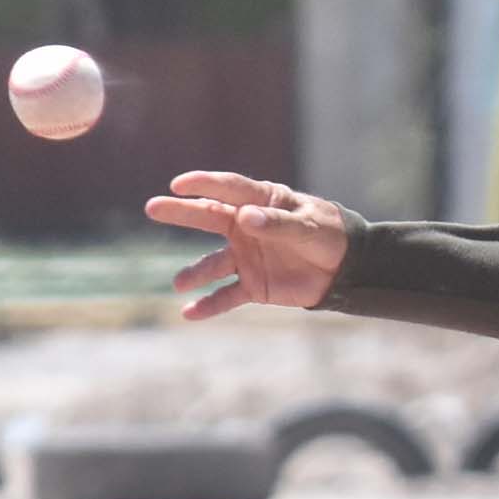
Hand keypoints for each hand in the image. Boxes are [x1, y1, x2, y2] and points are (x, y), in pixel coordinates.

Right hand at [142, 171, 349, 318]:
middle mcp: (245, 227)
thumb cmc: (328, 235)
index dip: (204, 184)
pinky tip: (189, 313)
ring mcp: (247, 257)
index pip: (228, 189)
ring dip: (196, 273)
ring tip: (180, 283)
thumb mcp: (308, 226)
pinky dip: (209, 305)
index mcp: (260, 202)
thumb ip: (277, 223)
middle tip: (153, 208)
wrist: (345, 269)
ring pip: (214, 264)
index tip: (179, 185)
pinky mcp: (253, 285)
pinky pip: (226, 296)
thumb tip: (244, 218)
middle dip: (181, 213)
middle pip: (208, 217)